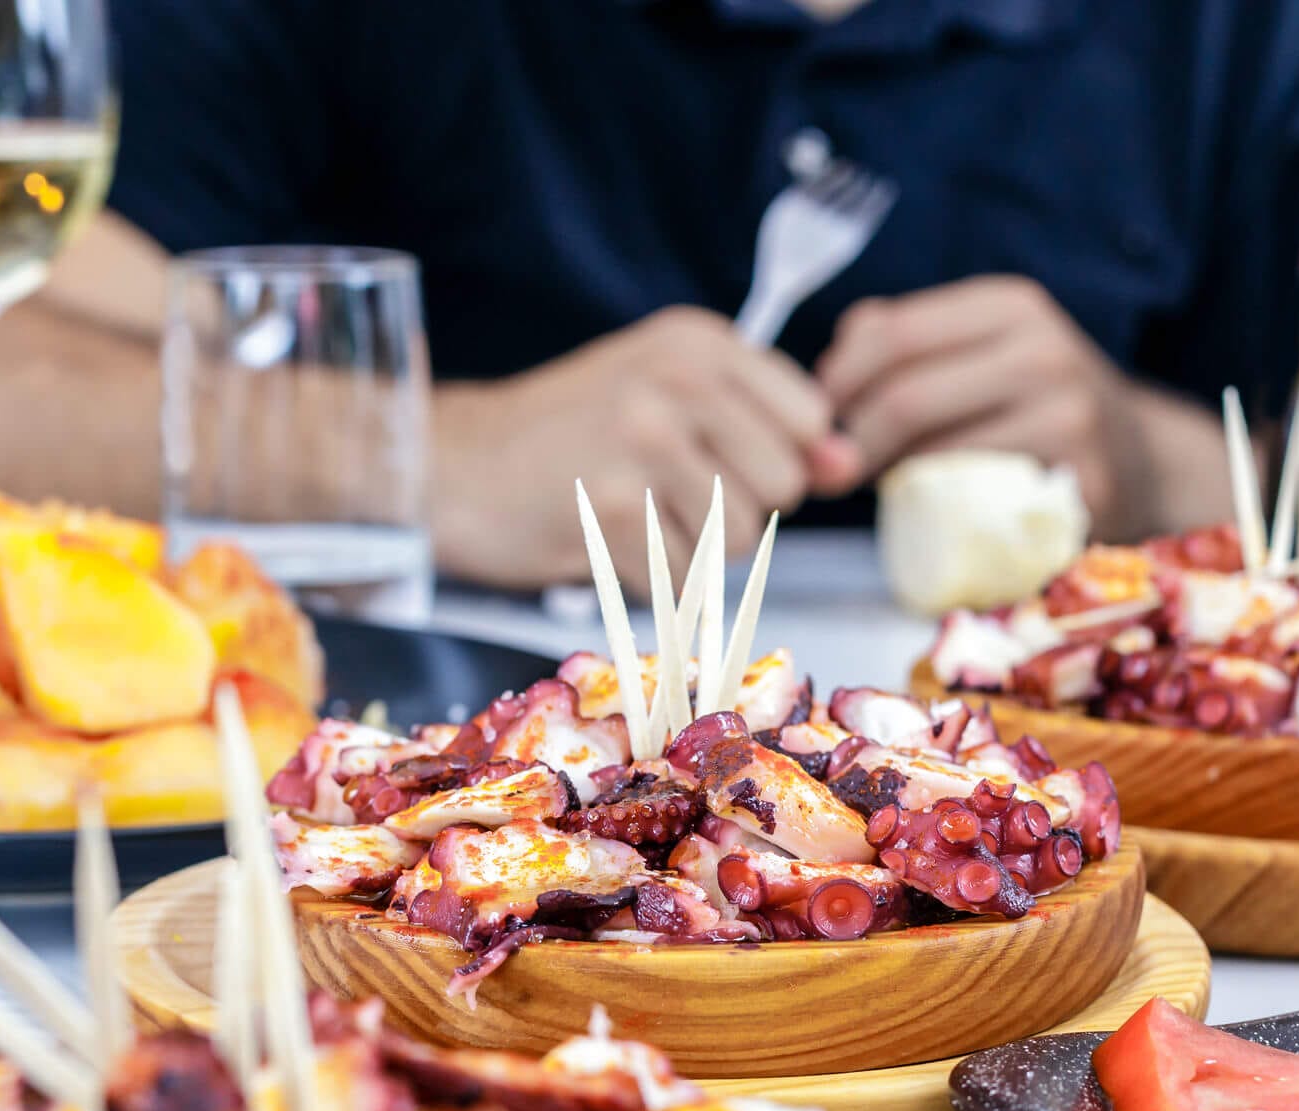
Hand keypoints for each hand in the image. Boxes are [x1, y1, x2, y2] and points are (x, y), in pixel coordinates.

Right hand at [432, 306, 862, 593]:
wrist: (451, 468)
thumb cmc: (561, 439)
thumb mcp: (665, 400)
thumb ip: (762, 427)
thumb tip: (847, 464)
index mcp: (696, 342)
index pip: (807, 418)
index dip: (775, 460)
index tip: (718, 463)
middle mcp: (676, 377)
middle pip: (782, 483)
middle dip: (735, 510)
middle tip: (662, 497)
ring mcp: (644, 438)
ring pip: (737, 535)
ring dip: (692, 550)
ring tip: (631, 517)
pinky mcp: (614, 504)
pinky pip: (684, 575)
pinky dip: (651, 581)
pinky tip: (608, 544)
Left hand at [817, 277, 1170, 536]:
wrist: (1140, 461)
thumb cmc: (1032, 408)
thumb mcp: (979, 351)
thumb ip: (900, 343)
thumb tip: (826, 370)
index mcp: (1009, 305)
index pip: (889, 333)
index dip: (835, 382)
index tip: (817, 418)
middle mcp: (1044, 348)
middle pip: (903, 396)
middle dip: (850, 442)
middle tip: (832, 471)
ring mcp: (1069, 413)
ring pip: (933, 453)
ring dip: (890, 480)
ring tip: (884, 484)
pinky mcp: (1080, 480)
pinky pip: (975, 500)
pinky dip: (936, 509)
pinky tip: (929, 508)